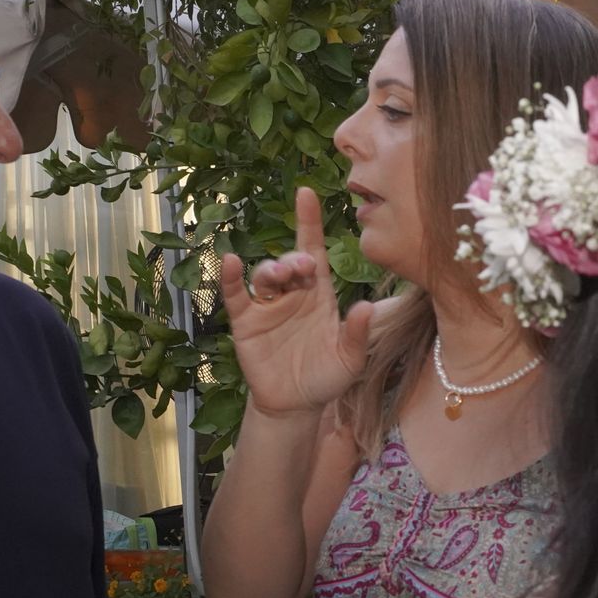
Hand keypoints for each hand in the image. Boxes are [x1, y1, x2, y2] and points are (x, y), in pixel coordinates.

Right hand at [218, 186, 376, 417]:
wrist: (297, 404)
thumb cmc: (327, 377)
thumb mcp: (351, 359)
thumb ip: (358, 334)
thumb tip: (367, 307)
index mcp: (320, 296)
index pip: (315, 252)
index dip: (310, 223)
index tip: (306, 193)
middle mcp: (293, 294)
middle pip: (290, 262)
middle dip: (295, 258)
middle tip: (303, 266)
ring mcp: (267, 306)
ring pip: (265, 275)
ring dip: (271, 269)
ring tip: (281, 275)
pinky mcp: (246, 321)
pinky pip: (235, 295)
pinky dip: (231, 278)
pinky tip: (232, 263)